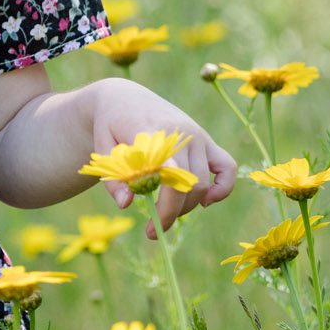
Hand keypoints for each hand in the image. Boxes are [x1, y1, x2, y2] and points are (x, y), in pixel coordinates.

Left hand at [89, 81, 237, 241]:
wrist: (125, 99)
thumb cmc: (110, 127)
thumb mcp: (102, 151)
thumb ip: (114, 179)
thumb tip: (126, 205)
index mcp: (152, 132)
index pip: (169, 173)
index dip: (166, 205)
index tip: (152, 229)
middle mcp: (180, 133)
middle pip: (188, 184)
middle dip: (172, 213)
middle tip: (152, 230)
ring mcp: (197, 136)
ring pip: (203, 182)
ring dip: (187, 206)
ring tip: (165, 214)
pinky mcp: (207, 140)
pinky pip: (227, 166)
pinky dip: (223, 187)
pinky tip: (206, 202)